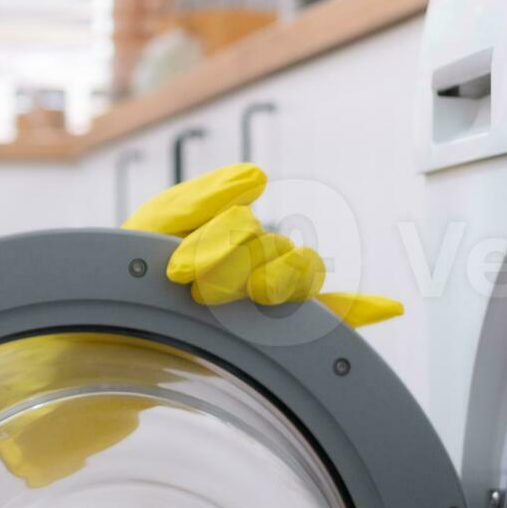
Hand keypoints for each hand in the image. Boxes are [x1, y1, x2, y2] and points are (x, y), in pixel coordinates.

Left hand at [126, 163, 403, 325]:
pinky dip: (362, 309)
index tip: (174, 270)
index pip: (244, 225)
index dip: (212, 243)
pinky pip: (334, 314)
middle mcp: (259, 258)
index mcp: (232, 231)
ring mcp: (273, 293)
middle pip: (271, 248)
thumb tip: (259, 177)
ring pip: (300, 273)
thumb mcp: (154, 226)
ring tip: (228, 302)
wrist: (117, 327)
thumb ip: (201, 198)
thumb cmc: (134, 271)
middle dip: (230, 266)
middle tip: (194, 291)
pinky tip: (389, 306)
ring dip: (273, 282)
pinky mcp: (281, 330)